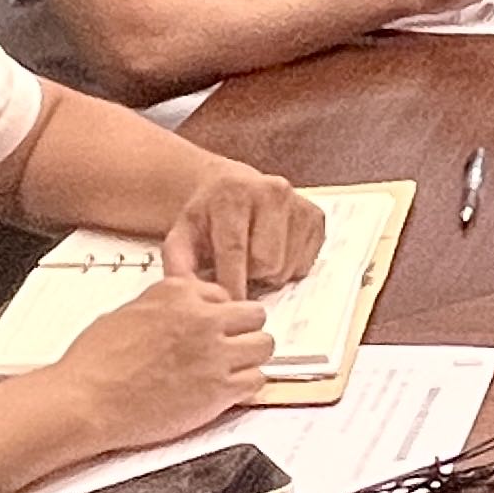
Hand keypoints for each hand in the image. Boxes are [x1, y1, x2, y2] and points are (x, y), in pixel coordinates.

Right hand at [43, 275, 271, 444]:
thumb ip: (164, 307)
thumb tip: (180, 310)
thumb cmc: (94, 363)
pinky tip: (227, 391)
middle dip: (243, 331)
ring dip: (251, 358)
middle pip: (255, 315)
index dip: (218, 315)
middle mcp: (202, 318)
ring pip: (264, 346)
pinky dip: (246, 387)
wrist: (84, 401)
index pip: (223, 294)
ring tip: (231, 370)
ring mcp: (214, 353)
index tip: (211, 329)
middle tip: (230, 348)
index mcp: (178, 293)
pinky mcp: (219, 389)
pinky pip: (257, 380)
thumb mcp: (127, 312)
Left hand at [160, 159, 329, 296]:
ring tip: (253, 262)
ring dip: (268, 275)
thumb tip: (187, 291)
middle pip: (266, 262)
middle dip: (250, 277)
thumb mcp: (182, 235)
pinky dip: (287, 268)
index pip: (235, 250)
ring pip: (286, 267)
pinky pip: (305, 264)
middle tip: (238, 271)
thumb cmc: (208, 217)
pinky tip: (273, 254)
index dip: (231, 283)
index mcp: (234, 193)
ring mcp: (298, 202)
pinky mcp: (315, 217)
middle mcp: (271, 191)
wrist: (231, 188)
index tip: (227, 304)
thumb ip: (178, 264)